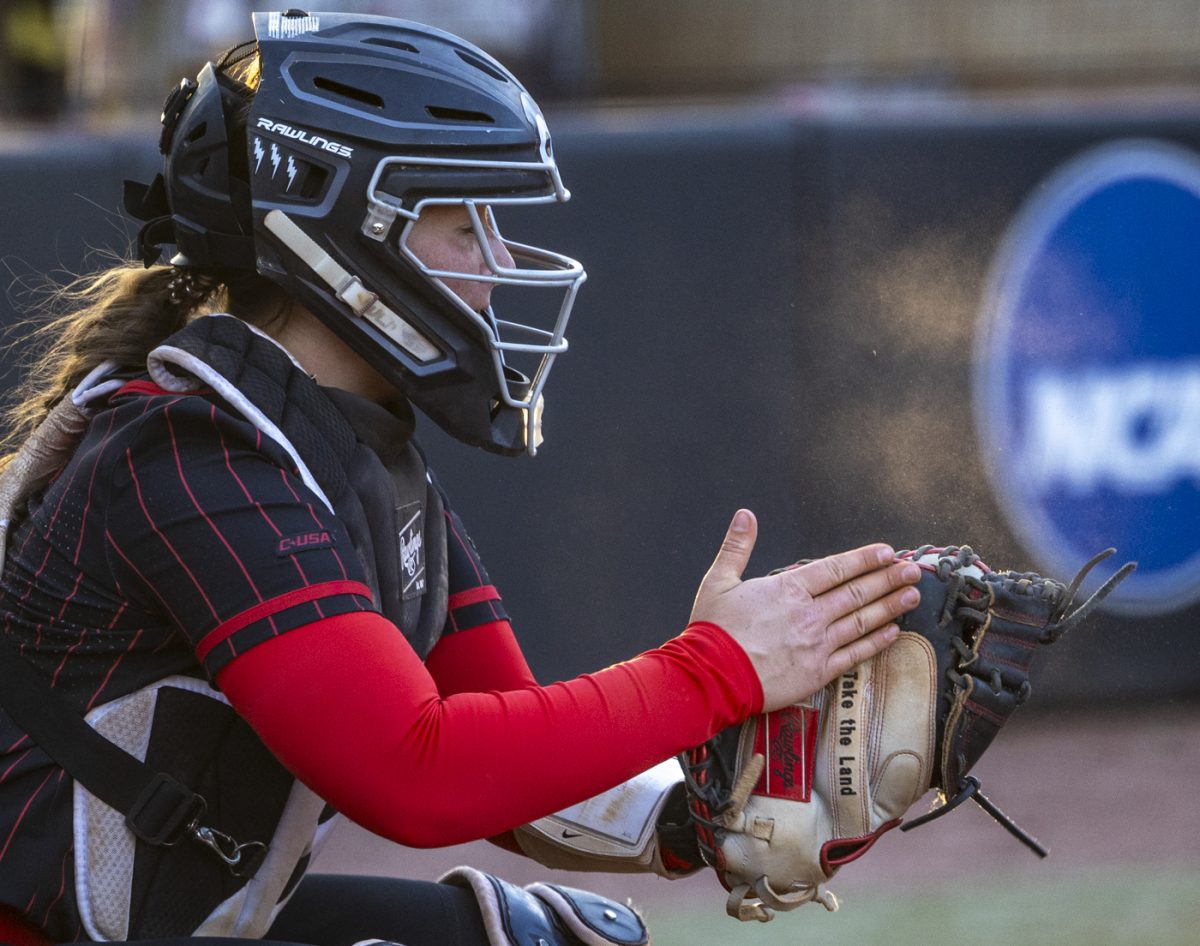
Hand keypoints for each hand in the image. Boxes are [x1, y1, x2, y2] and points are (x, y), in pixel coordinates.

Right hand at [690, 509, 920, 711]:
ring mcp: (816, 644)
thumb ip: (737, 546)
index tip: (887, 552)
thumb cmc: (713, 630)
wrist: (711, 676)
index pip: (835, 568)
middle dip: (888, 579)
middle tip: (913, 571)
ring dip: (890, 607)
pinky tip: (893, 633)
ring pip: (861, 621)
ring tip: (912, 596)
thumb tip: (746, 515)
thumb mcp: (718, 580)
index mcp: (787, 589)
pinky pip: (854, 655)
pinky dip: (876, 643)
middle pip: (857, 592)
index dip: (864, 559)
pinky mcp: (817, 672)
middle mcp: (809, 614)